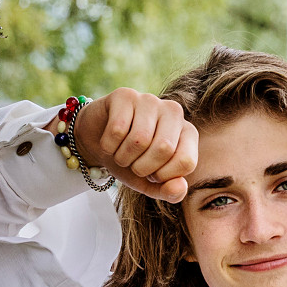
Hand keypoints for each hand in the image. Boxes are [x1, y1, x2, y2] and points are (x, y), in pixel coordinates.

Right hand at [63, 89, 197, 202]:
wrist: (99, 143)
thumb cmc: (131, 162)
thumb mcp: (150, 183)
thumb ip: (169, 191)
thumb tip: (180, 187)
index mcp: (187, 133)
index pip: (186, 161)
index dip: (162, 176)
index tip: (151, 173)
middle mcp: (173, 112)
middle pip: (164, 149)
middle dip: (142, 167)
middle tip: (133, 164)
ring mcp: (150, 100)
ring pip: (139, 139)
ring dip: (123, 157)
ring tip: (121, 153)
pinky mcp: (125, 95)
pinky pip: (117, 129)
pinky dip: (108, 146)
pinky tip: (109, 142)